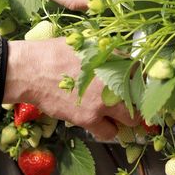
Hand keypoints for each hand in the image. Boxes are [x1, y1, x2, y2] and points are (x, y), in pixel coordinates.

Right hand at [4, 37, 138, 139]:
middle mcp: (115, 80)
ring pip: (131, 120)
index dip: (140, 81)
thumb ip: (108, 52)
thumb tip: (122, 59)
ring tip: (116, 114)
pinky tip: (101, 122)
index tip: (137, 86)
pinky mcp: (89, 118)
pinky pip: (109, 132)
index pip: (142, 73)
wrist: (32, 70)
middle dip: (137, 102)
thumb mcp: (86, 42)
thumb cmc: (56, 53)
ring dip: (125, 118)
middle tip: (130, 103)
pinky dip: (107, 129)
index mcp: (116, 59)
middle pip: (141, 99)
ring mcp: (104, 101)